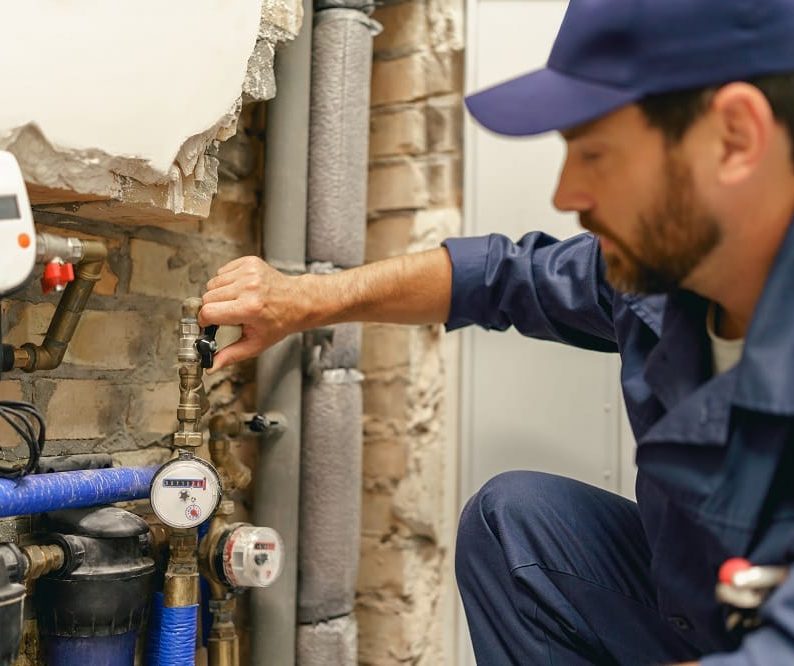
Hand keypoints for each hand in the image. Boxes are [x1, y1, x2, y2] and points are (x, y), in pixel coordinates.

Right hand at [199, 256, 307, 372]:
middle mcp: (249, 287)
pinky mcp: (249, 262)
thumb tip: (211, 367)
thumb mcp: (256, 343)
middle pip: (208, 297)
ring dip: (219, 294)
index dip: (205, 321)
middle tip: (227, 315)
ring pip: (213, 283)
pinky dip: (226, 281)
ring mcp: (249, 272)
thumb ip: (231, 355)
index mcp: (250, 308)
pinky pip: (222, 271)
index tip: (209, 324)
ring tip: (236, 301)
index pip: (208, 312)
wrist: (298, 301)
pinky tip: (240, 289)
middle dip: (212, 308)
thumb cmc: (279, 322)